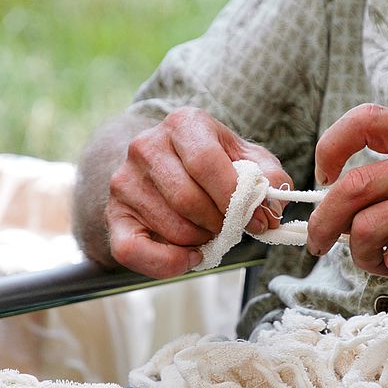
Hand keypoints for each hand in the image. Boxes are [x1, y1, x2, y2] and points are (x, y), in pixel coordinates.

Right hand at [107, 107, 291, 277]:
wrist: (166, 167)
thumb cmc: (212, 165)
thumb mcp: (244, 159)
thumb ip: (267, 175)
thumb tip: (274, 202)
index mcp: (183, 124)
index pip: (207, 164)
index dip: (236, 200)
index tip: (259, 222)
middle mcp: (146, 146)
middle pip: (189, 200)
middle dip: (221, 224)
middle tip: (232, 229)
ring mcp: (125, 181)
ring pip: (172, 227)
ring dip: (201, 241)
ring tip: (210, 233)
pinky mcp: (114, 215)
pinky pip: (134, 251)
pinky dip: (169, 263)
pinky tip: (190, 257)